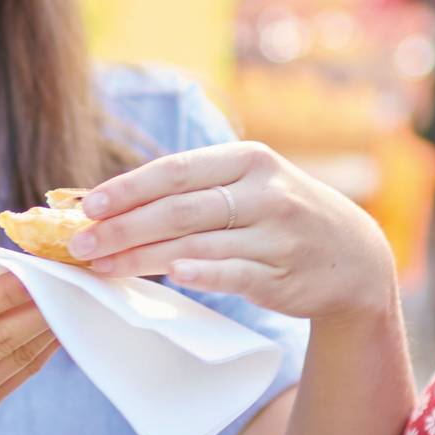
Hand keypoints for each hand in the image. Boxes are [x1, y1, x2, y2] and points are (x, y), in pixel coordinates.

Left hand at [72, 142, 397, 321]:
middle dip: (123, 227)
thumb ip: (195, 190)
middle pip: (179, 209)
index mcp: (249, 160)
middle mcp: (264, 192)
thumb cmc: (282, 216)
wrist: (354, 257)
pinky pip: (233, 273)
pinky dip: (201, 273)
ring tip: (102, 267)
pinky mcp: (281, 274)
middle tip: (80, 244)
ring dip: (142, 257)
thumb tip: (113, 203)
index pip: (176, 171)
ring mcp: (275, 234)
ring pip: (195, 244)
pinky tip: (171, 275)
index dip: (127, 188)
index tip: (85, 205)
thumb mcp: (251, 184)